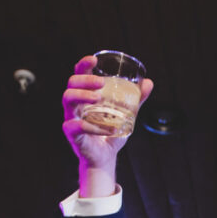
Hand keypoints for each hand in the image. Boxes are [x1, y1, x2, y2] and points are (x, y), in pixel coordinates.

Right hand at [62, 55, 154, 188]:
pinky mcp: (72, 134)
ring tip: (97, 98)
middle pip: (71, 83)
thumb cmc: (112, 133)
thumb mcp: (127, 115)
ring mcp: (71, 117)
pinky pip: (74, 125)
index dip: (83, 65)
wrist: (105, 158)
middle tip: (101, 83)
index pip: (79, 74)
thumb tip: (149, 82)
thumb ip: (136, 100)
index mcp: (85, 95)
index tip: (94, 59)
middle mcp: (76, 104)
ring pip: (67, 98)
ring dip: (82, 95)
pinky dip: (89, 126)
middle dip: (85, 79)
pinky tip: (105, 129)